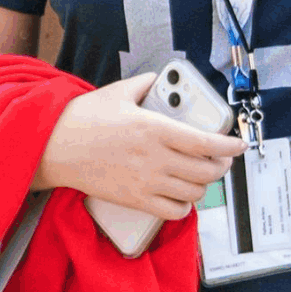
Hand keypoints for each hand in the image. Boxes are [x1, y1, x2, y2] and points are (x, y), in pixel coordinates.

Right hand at [28, 73, 242, 219]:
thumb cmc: (80, 120)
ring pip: (194, 192)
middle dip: (221, 166)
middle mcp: (155, 158)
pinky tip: (180, 197)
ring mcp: (145, 182)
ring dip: (203, 185)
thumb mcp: (115, 93)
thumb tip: (158, 80)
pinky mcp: (134, 200)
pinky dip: (183, 206)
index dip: (230, 145)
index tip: (239, 144)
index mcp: (154, 128)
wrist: (51, 147)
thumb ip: (143, 85)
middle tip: (220, 160)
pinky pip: (173, 212)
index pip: (206, 142)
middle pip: (207, 171)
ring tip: (200, 176)